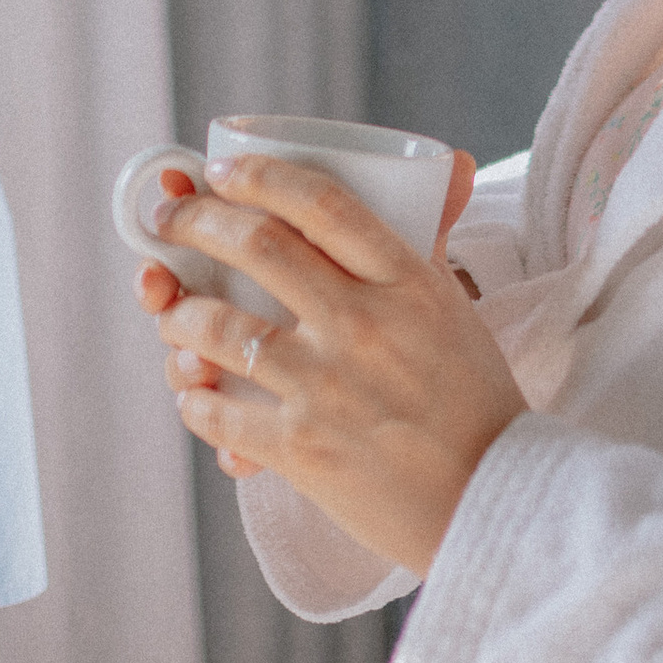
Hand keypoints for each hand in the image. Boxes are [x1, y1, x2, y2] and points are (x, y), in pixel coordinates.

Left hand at [135, 149, 515, 568]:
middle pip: (256, 245)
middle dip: (194, 223)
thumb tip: (453, 163)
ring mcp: (326, 387)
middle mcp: (363, 324)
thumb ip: (428, 238)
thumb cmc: (474, 397)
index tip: (221, 170)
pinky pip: (217, 412)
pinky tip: (196, 392)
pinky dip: (193, 400)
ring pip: (218, 327)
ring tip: (173, 313)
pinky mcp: (301, 449)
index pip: (322, 201)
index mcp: (406, 281)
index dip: (259, 175)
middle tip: (170, 222)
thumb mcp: (453, 305)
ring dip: (179, 314)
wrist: (493, 498)